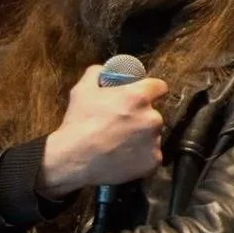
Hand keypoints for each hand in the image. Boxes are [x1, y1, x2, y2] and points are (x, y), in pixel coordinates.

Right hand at [37, 64, 168, 199]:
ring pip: (152, 136)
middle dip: (141, 118)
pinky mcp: (153, 162)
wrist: (74, 160)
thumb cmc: (78, 124)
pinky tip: (123, 159)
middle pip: (153, 114)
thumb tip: (104, 70)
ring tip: (119, 145)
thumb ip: (96, 74)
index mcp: (138, 97)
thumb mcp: (82, 90)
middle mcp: (152, 118)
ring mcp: (154, 142)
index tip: (143, 97)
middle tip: (121, 126)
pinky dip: (140, 158)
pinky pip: (150, 156)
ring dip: (140, 139)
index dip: (151, 90)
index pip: (160, 87)